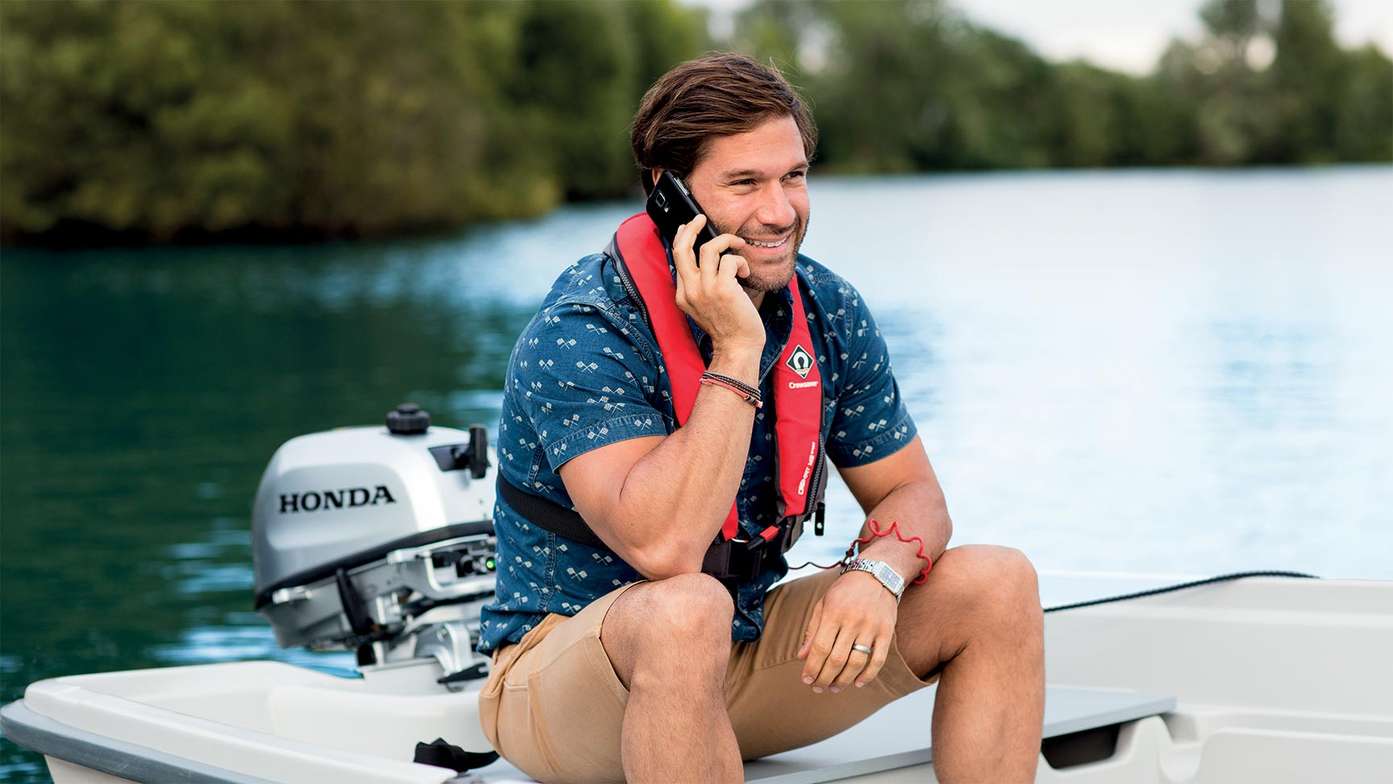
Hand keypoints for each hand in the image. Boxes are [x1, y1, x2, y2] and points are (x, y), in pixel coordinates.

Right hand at [672, 214, 763, 354]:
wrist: (737, 347)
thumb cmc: (728, 327)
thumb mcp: (705, 306)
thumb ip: (701, 286)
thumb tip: (707, 261)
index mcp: (683, 295)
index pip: (677, 258)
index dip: (683, 238)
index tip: (688, 227)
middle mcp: (690, 291)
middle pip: (682, 248)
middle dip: (692, 228)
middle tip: (701, 218)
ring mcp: (706, 289)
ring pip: (709, 249)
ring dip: (727, 242)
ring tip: (738, 246)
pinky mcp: (724, 289)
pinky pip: (731, 260)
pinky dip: (741, 261)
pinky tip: (745, 272)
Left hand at [798, 571, 897, 692]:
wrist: (877, 574)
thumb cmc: (845, 590)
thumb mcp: (823, 604)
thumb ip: (812, 630)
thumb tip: (803, 657)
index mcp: (833, 613)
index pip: (820, 647)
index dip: (812, 667)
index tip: (806, 679)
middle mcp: (853, 621)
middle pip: (837, 659)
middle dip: (825, 678)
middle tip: (819, 687)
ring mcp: (871, 627)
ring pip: (857, 663)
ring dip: (844, 680)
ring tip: (834, 688)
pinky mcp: (886, 632)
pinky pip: (878, 660)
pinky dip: (868, 675)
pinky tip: (857, 683)